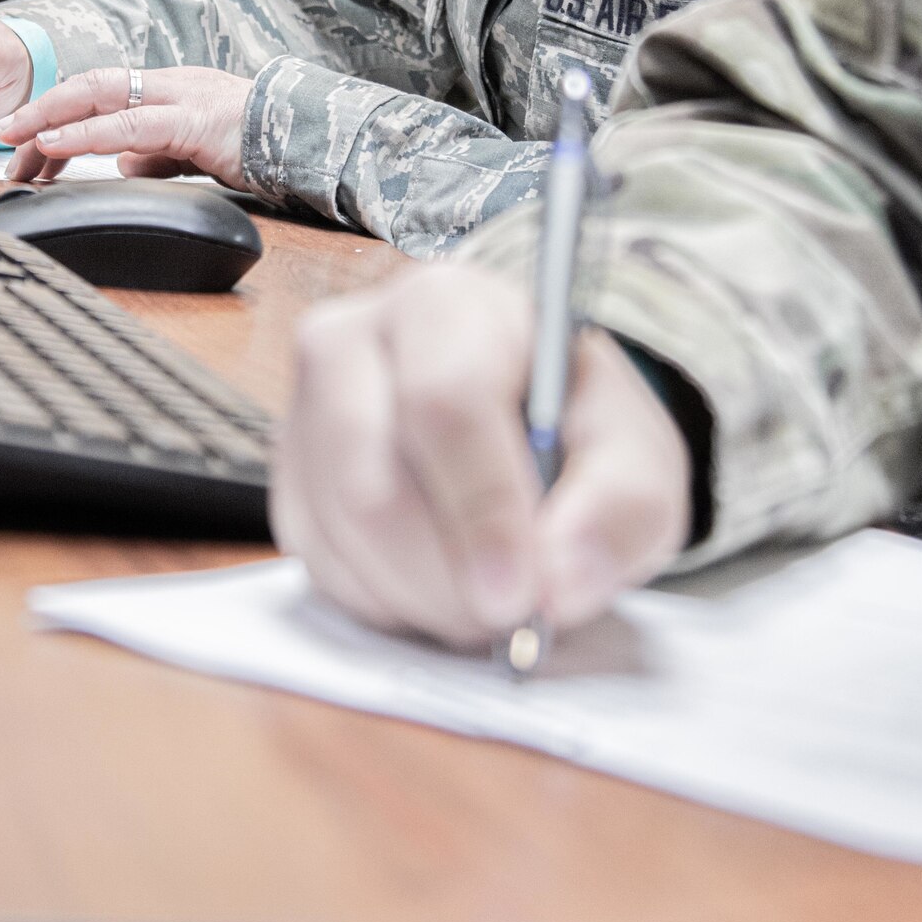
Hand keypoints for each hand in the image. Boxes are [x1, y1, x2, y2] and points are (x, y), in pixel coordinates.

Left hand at [0, 66, 253, 188]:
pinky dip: (86, 134)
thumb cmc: (264, 147)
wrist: (317, 143)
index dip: (59, 111)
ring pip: (103, 97)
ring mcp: (184, 98)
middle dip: (42, 106)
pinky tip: (56, 144)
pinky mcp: (197, 122)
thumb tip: (119, 162)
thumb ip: (160, 153)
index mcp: (171, 92)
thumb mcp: (198, 153)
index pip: (103, 95)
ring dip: (53, 116)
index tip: (23, 142)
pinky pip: (131, 125)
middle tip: (1, 132)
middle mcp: (172, 85)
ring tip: (16, 136)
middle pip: (92, 85)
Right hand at [272, 264, 691, 648]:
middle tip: (509, 616)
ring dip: (421, 597)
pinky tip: (434, 580)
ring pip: (340, 534)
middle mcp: (354, 339)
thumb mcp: (635, 453)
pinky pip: (319, 565)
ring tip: (482, 597)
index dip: (482, 508)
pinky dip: (386, 601)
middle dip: (448, 577)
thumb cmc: (572, 426)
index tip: (522, 593)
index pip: (445, 401)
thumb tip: (560, 580)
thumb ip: (622, 505)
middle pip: (373, 482)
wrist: (521, 424)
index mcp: (449, 304)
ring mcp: (304, 408)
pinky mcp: (287, 476)